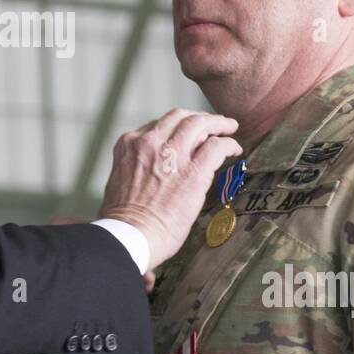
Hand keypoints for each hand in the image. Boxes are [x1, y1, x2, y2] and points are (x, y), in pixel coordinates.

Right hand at [98, 109, 240, 272]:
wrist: (129, 237)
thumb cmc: (123, 220)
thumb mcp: (119, 180)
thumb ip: (136, 168)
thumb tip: (150, 173)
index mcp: (130, 145)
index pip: (159, 125)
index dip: (176, 128)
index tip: (187, 135)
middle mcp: (150, 142)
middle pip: (180, 117)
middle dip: (198, 118)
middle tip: (212, 125)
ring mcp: (173, 154)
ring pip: (200, 124)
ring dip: (218, 123)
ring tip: (229, 127)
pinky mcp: (194, 172)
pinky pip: (217, 147)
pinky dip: (229, 144)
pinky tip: (234, 150)